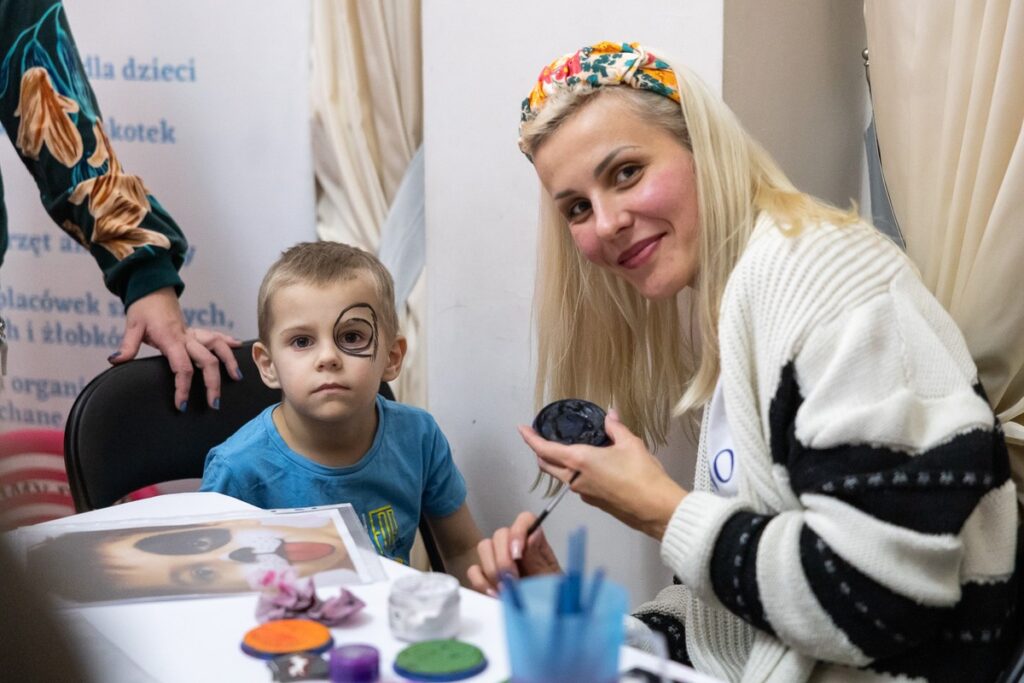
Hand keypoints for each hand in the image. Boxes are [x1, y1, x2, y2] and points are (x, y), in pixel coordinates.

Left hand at [110, 287, 241, 409]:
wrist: (152, 290)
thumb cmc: (143, 309)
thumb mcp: (132, 326)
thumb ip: (127, 346)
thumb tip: (115, 361)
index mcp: (171, 340)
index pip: (182, 367)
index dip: (183, 387)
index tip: (182, 405)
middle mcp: (187, 337)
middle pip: (207, 361)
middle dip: (213, 384)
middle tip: (214, 404)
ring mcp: (194, 334)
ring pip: (218, 347)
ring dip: (228, 362)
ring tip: (236, 377)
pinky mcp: (196, 332)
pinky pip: (217, 336)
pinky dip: (228, 342)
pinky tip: (238, 347)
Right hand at [466, 511, 561, 595]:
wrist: (540, 618)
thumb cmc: (549, 596)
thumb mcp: (550, 579)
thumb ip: (539, 558)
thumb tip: (531, 535)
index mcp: (534, 543)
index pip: (525, 520)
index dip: (519, 531)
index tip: (518, 553)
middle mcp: (514, 546)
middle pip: (500, 534)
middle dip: (503, 558)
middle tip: (512, 579)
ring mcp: (497, 559)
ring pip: (484, 547)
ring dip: (492, 569)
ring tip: (504, 588)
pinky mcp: (485, 575)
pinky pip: (474, 570)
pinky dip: (481, 582)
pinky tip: (494, 594)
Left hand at [521, 409, 686, 539]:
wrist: (656, 508)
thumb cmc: (642, 475)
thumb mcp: (630, 443)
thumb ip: (615, 428)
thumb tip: (610, 416)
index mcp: (579, 461)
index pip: (545, 449)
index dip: (531, 438)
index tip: (522, 429)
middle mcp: (575, 479)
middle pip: (547, 466)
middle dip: (540, 452)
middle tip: (540, 438)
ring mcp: (584, 493)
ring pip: (561, 477)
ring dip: (557, 464)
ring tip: (565, 449)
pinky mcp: (595, 502)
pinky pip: (576, 484)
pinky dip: (573, 473)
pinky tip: (589, 465)